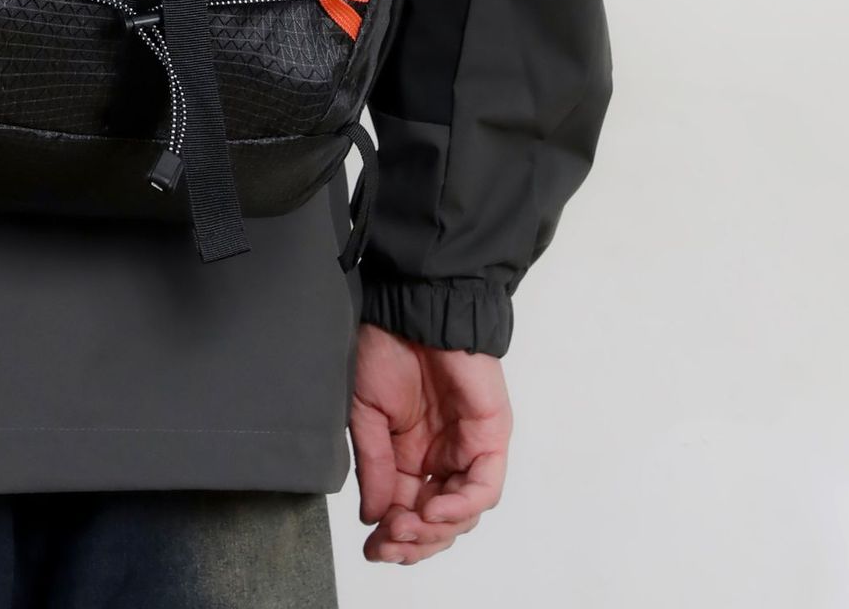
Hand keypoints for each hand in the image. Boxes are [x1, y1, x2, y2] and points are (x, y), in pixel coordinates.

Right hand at [348, 321, 511, 563]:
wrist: (411, 308)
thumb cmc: (384, 346)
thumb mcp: (365, 414)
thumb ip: (373, 467)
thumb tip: (373, 517)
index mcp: (409, 454)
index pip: (408, 511)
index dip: (394, 537)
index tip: (373, 547)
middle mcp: (442, 457)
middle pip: (438, 522)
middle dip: (414, 541)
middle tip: (389, 544)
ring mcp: (468, 449)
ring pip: (463, 513)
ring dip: (435, 530)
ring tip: (406, 528)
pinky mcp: (490, 437)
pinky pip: (484, 487)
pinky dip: (461, 506)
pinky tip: (432, 510)